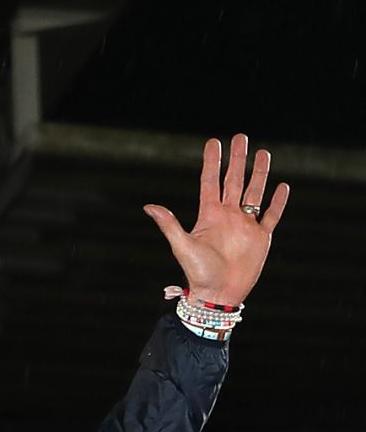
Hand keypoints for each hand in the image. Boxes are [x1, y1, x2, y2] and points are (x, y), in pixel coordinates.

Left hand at [144, 135, 288, 306]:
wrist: (218, 294)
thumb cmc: (197, 272)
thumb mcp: (182, 245)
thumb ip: (169, 224)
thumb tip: (149, 206)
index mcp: (209, 215)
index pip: (210, 181)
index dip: (212, 162)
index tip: (213, 142)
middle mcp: (228, 216)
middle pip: (234, 181)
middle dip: (238, 159)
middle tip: (241, 137)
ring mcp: (246, 225)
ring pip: (255, 192)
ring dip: (259, 174)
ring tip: (263, 153)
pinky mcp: (261, 237)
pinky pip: (272, 215)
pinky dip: (278, 202)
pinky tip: (282, 186)